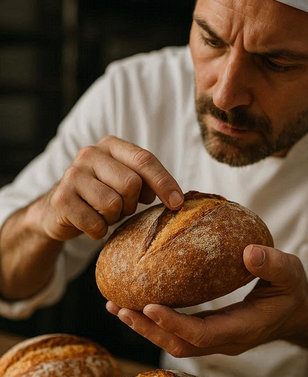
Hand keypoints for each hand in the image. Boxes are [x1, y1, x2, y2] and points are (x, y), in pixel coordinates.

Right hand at [39, 135, 183, 241]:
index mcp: (111, 145)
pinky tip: (92, 224)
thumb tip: (175, 199)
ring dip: (115, 217)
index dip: (164, 182)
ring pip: (113, 204)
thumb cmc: (103, 194)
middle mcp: (90, 154)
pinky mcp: (61, 199)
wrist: (60, 210)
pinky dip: (100, 231)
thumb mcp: (126, 182)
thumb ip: (148, 182)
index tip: (177, 203)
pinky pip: (95, 223)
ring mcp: (72, 175)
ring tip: (106, 213)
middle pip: (131, 183)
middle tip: (124, 207)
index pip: (144, 160)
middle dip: (132, 203)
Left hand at [106, 244, 307, 356]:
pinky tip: (140, 301)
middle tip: (119, 307)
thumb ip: (273, 264)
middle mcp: (225, 339)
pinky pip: (179, 330)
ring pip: (175, 340)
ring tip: (118, 306)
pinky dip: (156, 320)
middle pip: (179, 343)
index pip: (201, 335)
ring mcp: (217, 338)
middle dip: (147, 328)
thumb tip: (248, 252)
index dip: (173, 323)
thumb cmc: (292, 292)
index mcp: (243, 328)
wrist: (296, 312)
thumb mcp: (290, 274)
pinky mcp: (211, 330)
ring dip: (146, 326)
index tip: (148, 305)